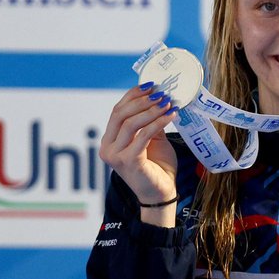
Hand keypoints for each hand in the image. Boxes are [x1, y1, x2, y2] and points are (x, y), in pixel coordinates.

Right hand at [99, 84, 179, 224]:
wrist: (161, 193)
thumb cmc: (157, 166)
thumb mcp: (153, 139)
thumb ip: (149, 122)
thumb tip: (158, 97)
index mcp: (109, 140)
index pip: (117, 111)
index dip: (132, 95)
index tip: (150, 85)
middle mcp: (108, 147)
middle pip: (120, 114)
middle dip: (142, 101)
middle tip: (161, 93)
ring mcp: (116, 156)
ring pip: (130, 123)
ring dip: (151, 110)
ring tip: (168, 103)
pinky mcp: (129, 162)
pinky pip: (143, 136)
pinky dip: (158, 123)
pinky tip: (171, 116)